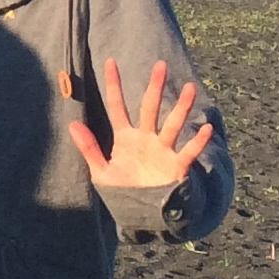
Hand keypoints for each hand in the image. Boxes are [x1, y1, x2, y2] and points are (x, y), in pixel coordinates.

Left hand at [63, 58, 214, 185]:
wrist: (142, 216)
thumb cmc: (123, 193)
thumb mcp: (101, 172)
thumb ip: (89, 148)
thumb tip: (73, 124)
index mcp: (125, 138)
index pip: (117, 107)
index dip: (113, 85)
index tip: (110, 61)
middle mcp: (146, 139)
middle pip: (150, 108)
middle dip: (155, 87)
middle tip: (160, 65)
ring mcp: (163, 151)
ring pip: (173, 124)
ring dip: (181, 107)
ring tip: (189, 88)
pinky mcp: (176, 167)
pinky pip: (188, 152)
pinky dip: (198, 142)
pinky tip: (206, 129)